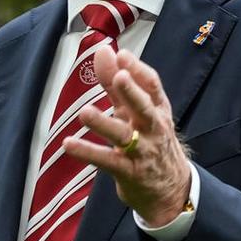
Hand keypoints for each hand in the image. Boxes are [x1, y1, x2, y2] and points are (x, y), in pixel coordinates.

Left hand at [62, 45, 191, 225]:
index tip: (122, 55)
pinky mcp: (128, 171)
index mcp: (157, 109)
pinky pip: (107, 161)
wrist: (172, 189)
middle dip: (132, 92)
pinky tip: (68, 144)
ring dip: (103, 124)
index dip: (138, 69)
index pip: (152, 86)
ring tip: (84, 113)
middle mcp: (152, 128)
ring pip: (122, 135)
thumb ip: (116, 83)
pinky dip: (87, 152)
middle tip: (120, 76)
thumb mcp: (136, 112)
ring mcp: (141, 151)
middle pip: (144, 107)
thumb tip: (103, 51)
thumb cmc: (150, 140)